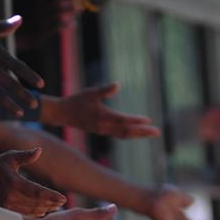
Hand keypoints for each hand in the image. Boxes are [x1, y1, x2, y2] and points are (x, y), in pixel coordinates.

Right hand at [0, 148, 65, 216]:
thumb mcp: (10, 157)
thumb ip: (26, 155)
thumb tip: (39, 150)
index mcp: (14, 183)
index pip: (38, 192)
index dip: (53, 196)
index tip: (64, 198)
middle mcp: (10, 197)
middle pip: (37, 204)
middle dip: (51, 204)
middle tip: (61, 203)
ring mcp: (6, 206)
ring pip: (30, 211)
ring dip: (44, 210)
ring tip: (55, 207)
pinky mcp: (3, 211)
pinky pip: (22, 215)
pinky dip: (33, 214)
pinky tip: (42, 211)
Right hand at [40, 83, 160, 138]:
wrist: (62, 114)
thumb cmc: (76, 101)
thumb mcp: (91, 93)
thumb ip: (105, 90)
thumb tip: (118, 84)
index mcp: (102, 117)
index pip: (123, 121)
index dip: (136, 121)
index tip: (149, 120)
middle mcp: (104, 127)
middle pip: (127, 132)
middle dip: (142, 132)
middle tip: (157, 132)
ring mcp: (103, 131)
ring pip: (124, 135)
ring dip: (138, 134)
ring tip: (151, 132)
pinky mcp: (102, 131)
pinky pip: (119, 135)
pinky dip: (130, 134)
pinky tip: (137, 132)